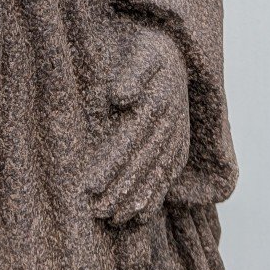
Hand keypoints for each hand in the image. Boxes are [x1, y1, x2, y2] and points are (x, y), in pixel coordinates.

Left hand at [87, 24, 189, 225]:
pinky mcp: (180, 144)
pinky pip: (169, 175)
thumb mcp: (141, 52)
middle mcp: (171, 124)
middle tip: (96, 213)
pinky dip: (156, 197)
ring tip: (114, 221)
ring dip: (136, 201)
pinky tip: (141, 217)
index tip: (89, 187)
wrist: (176, 48)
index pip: (129, 142)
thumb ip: (132, 73)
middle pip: (142, 165)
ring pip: (157, 175)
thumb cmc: (148, 49)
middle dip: (119, 191)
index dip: (110, 167)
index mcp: (158, 103)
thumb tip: (119, 98)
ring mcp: (178, 136)